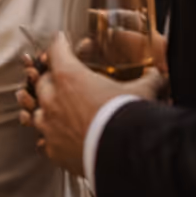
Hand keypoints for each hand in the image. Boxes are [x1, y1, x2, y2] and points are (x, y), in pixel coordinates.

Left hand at [17, 32, 165, 176]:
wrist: (121, 155)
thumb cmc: (126, 119)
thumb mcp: (142, 91)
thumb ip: (150, 80)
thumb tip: (160, 76)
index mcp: (69, 77)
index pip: (56, 50)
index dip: (58, 43)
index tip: (59, 41)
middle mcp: (53, 99)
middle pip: (42, 81)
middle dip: (50, 78)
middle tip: (59, 78)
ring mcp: (49, 126)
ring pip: (35, 112)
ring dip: (44, 109)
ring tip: (52, 110)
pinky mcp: (53, 149)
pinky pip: (44, 140)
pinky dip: (50, 137)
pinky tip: (57, 139)